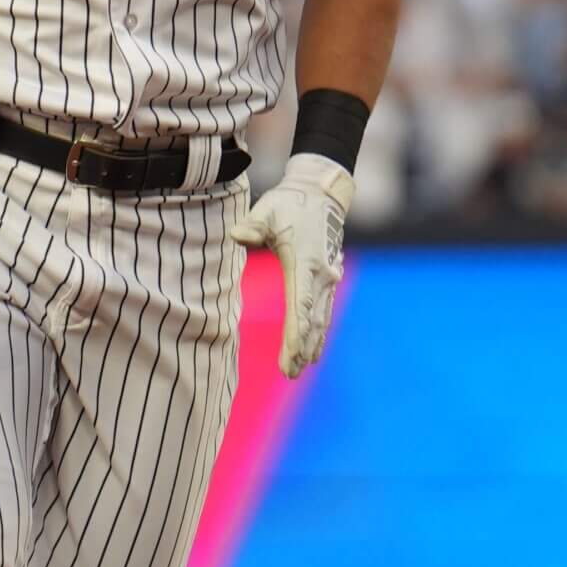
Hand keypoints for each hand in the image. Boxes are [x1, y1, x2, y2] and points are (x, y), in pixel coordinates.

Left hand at [229, 153, 352, 377]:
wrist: (321, 192)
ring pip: (322, 318)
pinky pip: (326, 310)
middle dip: (302, 348)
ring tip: (301, 368)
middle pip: (312, 320)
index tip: (289, 358)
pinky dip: (320, 331)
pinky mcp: (329, 277)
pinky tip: (315, 348)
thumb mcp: (268, 211)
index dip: (295, 336)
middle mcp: (321, 275)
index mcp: (304, 264)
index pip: (299, 308)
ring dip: (312, 344)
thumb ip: (253, 225)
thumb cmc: (290, 203)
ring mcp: (329, 277)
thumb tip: (237, 235)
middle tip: (290, 373)